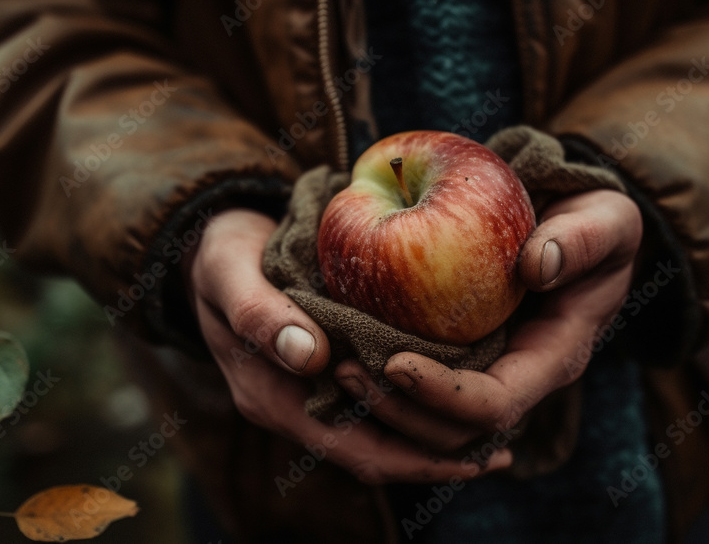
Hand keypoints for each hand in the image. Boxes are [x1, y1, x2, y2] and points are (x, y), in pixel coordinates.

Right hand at [184, 208, 510, 482]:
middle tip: (501, 447)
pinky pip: (372, 408)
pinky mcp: (320, 375)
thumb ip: (261, 315)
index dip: (416, 460)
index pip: (354, 449)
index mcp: (271, 396)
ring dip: (430, 439)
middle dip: (437, 459)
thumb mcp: (231, 271)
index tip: (474, 453)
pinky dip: (414, 409)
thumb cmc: (220, 255)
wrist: (206, 249)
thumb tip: (309, 358)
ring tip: (490, 430)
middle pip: (374, 455)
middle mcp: (291, 408)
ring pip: (376, 437)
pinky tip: (452, 394)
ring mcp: (305, 395)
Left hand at [334, 190, 641, 451]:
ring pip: (429, 425)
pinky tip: (345, 354)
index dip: (444, 396)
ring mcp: (488, 373)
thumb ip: (582, 240)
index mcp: (554, 357)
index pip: (496, 404)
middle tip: (344, 367)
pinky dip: (382, 385)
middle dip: (398, 412)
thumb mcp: (609, 219)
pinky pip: (418, 392)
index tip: (394, 363)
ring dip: (381, 407)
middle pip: (453, 433)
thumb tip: (535, 266)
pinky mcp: (462, 359)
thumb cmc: (598, 222)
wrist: (584, 227)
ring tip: (336, 364)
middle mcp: (519, 379)